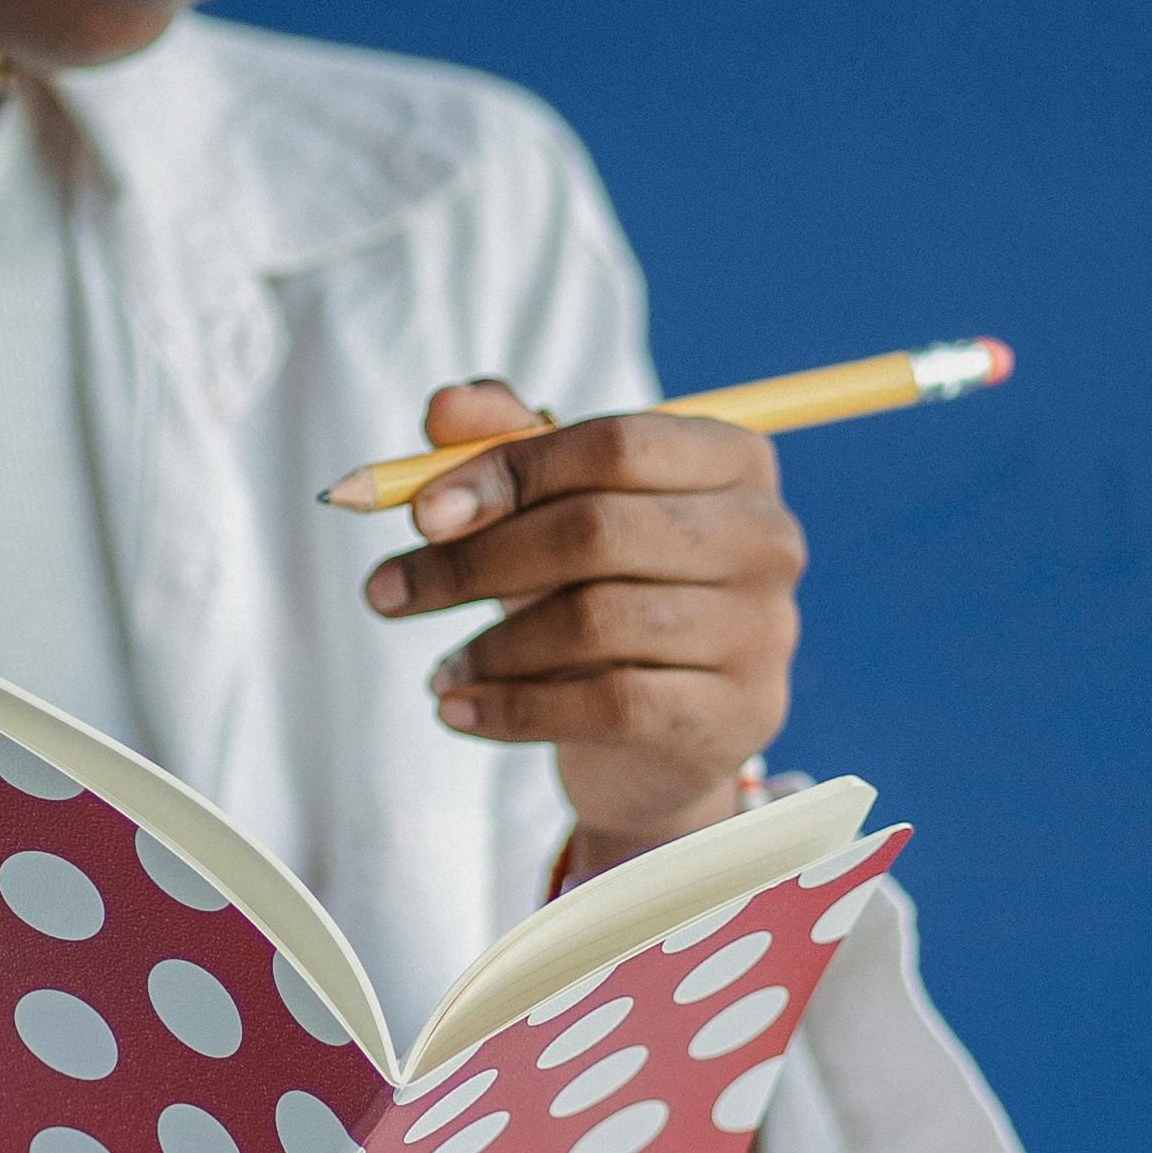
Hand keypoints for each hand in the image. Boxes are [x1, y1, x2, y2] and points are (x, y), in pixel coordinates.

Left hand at [363, 378, 804, 864]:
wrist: (656, 744)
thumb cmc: (604, 597)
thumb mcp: (553, 515)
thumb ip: (503, 446)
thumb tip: (444, 408)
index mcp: (734, 461)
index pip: (612, 444)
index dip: (505, 472)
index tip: (418, 514)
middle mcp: (765, 537)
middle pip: (596, 531)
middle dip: (473, 563)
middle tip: (386, 592)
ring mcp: (761, 630)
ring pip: (594, 622)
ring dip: (490, 646)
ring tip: (438, 669)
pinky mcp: (734, 715)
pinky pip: (604, 704)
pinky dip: (511, 709)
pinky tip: (456, 709)